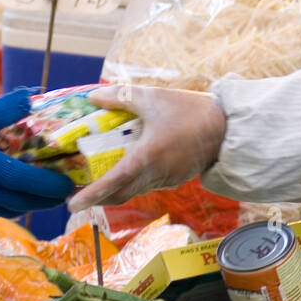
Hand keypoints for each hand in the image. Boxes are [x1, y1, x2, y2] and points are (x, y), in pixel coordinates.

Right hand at [0, 88, 73, 221]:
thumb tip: (30, 96)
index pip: (34, 185)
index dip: (56, 186)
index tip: (70, 181)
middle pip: (26, 203)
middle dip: (47, 197)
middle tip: (61, 185)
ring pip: (8, 209)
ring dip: (25, 201)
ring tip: (36, 187)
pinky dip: (2, 203)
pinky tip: (0, 189)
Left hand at [66, 84, 226, 211]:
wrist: (228, 126)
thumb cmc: (189, 110)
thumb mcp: (153, 98)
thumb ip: (121, 97)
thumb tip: (93, 98)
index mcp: (147, 157)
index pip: (114, 182)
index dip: (91, 194)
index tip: (72, 202)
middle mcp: (156, 174)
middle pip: (120, 194)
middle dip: (97, 198)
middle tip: (76, 194)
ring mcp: (167, 179)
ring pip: (135, 190)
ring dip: (115, 190)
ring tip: (95, 181)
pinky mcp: (176, 179)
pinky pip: (148, 185)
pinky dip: (132, 183)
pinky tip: (127, 169)